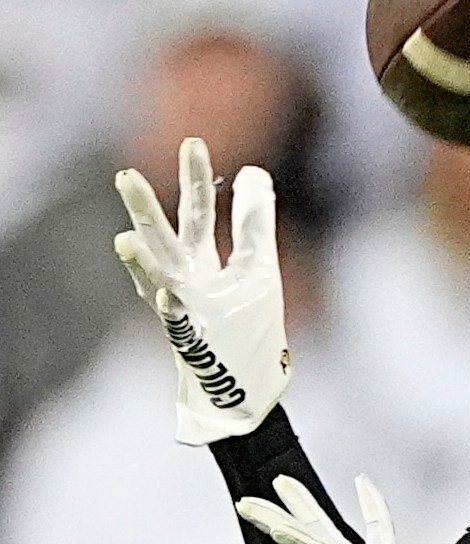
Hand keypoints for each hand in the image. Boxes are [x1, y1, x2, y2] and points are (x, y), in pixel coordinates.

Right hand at [113, 136, 290, 444]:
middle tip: (125, 177)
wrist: (248, 388)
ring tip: (126, 239)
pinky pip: (179, 326)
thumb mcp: (259, 268)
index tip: (192, 142)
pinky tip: (165, 294)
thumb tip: (253, 171)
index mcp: (200, 262)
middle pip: (165, 240)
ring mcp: (184, 313)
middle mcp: (184, 282)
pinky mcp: (193, 345)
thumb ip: (254, 222)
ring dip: (142, 262)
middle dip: (146, 211)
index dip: (195, 179)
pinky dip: (172, 310)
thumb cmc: (248, 327)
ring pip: (157, 281)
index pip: (196, 212)